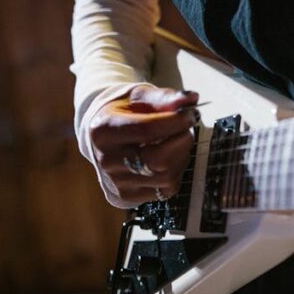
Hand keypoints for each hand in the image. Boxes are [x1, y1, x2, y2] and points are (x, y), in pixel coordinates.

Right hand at [88, 85, 198, 206]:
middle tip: (187, 128)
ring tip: (177, 141)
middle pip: (158, 160)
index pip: (146, 130)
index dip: (175, 123)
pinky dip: (176, 172)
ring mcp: (117, 183)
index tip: (190, 115)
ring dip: (181, 156)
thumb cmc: (124, 112)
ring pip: (166, 177)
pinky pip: (166, 189)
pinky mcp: (129, 197)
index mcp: (103, 131)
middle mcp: (106, 161)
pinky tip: (170, 158)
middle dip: (182, 142)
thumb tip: (191, 99)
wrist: (105, 133)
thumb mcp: (139, 97)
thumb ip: (164, 98)